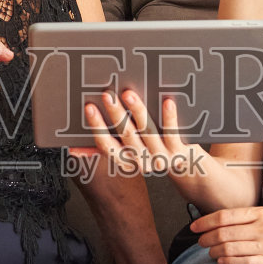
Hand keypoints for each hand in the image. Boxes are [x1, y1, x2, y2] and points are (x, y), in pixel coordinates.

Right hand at [80, 89, 212, 185]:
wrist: (188, 169)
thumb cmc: (154, 153)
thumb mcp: (129, 154)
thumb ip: (107, 147)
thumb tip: (74, 148)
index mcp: (126, 161)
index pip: (106, 144)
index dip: (96, 126)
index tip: (89, 108)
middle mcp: (142, 161)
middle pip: (125, 135)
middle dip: (115, 113)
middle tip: (107, 95)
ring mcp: (161, 157)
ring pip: (147, 131)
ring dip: (137, 111)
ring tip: (129, 94)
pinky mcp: (179, 152)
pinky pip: (172, 133)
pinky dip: (169, 117)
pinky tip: (166, 101)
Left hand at [191, 206, 262, 263]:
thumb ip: (245, 220)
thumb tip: (217, 224)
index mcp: (259, 214)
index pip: (225, 216)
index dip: (205, 222)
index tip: (194, 227)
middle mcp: (262, 227)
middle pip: (224, 233)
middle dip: (207, 239)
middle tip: (200, 243)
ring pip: (229, 248)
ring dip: (214, 252)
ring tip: (210, 254)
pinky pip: (241, 263)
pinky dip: (227, 262)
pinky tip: (221, 262)